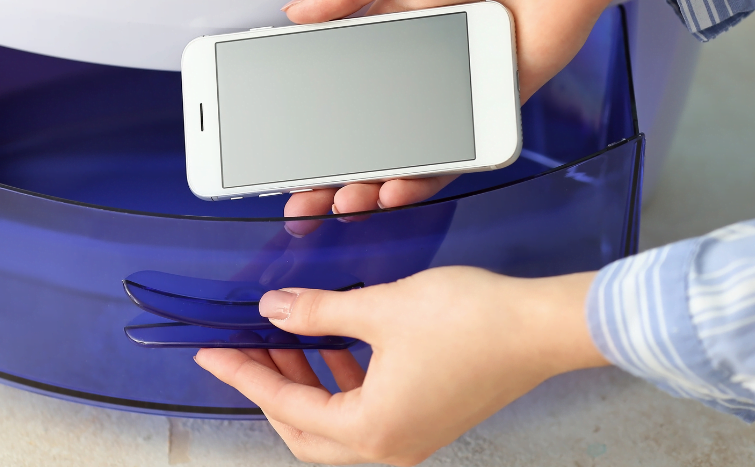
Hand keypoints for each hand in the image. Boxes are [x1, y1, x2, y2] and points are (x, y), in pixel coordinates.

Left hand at [195, 267, 606, 464]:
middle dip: (271, 387)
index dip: (244, 375)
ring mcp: (413, 436)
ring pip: (335, 422)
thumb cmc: (472, 322)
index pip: (286, 405)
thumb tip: (273, 310)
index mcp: (372, 429)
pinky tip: (334, 344)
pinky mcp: (429, 419)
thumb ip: (318, 313)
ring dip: (307, 382)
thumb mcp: (380, 309)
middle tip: (245, 349)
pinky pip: (366, 412)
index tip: (213, 355)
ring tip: (286, 338)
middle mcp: (390, 445)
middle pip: (305, 431)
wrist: (541, 327)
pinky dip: (340, 382)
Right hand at [282, 0, 666, 231]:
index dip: (314, 117)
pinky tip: (397, 190)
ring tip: (345, 201)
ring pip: (409, 150)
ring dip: (374, 181)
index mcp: (395, 26)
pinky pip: (460, 152)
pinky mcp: (496, 106)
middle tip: (305, 196)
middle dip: (334, 166)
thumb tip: (298, 13)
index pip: (342, 84)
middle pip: (370, 128)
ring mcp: (458, 90)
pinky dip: (428, 176)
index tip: (285, 146)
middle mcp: (423, 64)